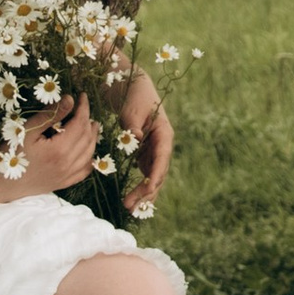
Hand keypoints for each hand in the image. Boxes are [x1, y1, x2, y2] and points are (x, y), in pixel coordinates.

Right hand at [0, 95, 96, 202]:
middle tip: (84, 109)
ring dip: (92, 138)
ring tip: (91, 125)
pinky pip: (84, 171)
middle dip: (89, 120)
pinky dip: (89, 158)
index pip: (80, 124)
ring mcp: (66, 176)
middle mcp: (67, 164)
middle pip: (87, 138)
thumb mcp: (27, 131)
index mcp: (59, 150)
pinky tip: (88, 150)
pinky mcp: (62, 183)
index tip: (82, 96)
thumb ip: (50, 115)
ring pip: (89, 154)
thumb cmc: (9, 155)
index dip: (84, 108)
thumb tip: (70, 99)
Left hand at [119, 68, 173, 206]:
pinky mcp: (145, 154)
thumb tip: (136, 138)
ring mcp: (154, 151)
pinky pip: (145, 174)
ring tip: (129, 208)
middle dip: (146, 191)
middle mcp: (162, 145)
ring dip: (143, 193)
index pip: (162, 158)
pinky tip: (132, 200)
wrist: (132, 87)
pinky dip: (140, 187)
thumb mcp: (132, 109)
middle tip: (129, 206)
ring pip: (152, 177)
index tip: (147, 190)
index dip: (155, 175)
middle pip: (158, 172)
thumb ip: (133, 125)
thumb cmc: (134, 96)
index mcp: (164, 133)